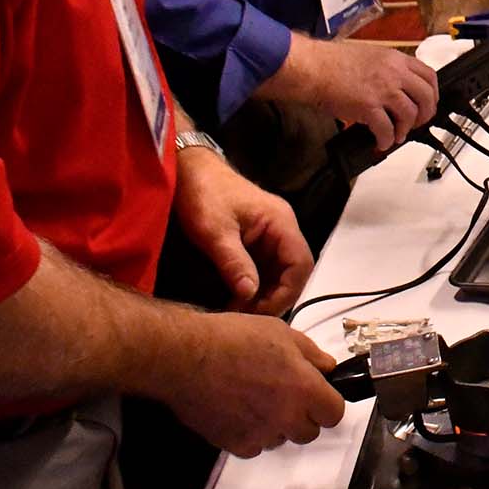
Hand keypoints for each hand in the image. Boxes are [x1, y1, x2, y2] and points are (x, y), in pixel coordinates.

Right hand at [165, 311, 346, 457]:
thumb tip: (326, 366)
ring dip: (276, 424)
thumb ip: (311, 353)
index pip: (334, 413)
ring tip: (257, 396)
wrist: (186, 356)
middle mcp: (285, 416)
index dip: (328, 402)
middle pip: (310, 432)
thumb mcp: (281, 332)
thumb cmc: (230, 340)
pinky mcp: (235, 444)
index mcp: (303, 388)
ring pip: (281, 439)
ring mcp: (260, 433)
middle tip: (287, 395)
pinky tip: (240, 408)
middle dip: (303, 416)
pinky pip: (254, 446)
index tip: (320, 395)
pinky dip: (251, 433)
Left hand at [174, 147, 313, 313]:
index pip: (301, 265)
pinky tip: (237, 299)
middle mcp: (282, 230)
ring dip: (264, 295)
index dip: (286, 293)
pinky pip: (265, 268)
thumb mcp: (214, 231)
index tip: (260, 313)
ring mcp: (269, 235)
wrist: (187, 169)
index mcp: (281, 223)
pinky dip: (254, 286)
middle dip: (273, 298)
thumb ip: (234, 262)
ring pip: (279, 273)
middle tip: (246, 318)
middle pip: (293, 272)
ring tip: (239, 313)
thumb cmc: (203, 194)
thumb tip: (249, 296)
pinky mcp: (255, 241)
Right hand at [279, 36, 437, 149]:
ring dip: (405, 130)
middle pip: (426, 97)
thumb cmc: (333, 62)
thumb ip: (388, 69)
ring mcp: (383, 90)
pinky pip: (387, 129)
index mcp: (396, 59)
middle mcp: (394, 73)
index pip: (429, 76)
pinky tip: (381, 142)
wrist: (313, 68)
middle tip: (416, 123)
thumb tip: (398, 89)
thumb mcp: (370, 56)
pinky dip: (387, 140)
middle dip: (424, 115)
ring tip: (396, 135)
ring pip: (410, 115)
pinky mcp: (369, 107)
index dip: (432, 94)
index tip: (427, 104)